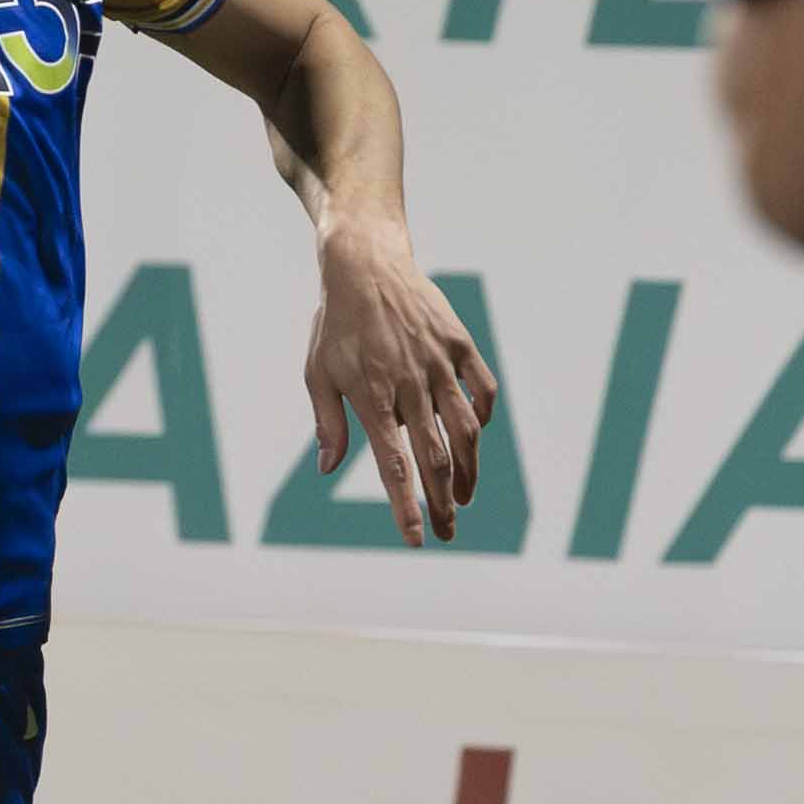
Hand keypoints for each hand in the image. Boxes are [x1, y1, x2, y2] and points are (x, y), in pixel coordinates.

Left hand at [303, 222, 497, 542]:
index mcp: (374, 397)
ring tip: (465, 497)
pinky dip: (484, 417)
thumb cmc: (336, 323)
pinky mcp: (460, 344)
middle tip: (447, 532)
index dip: (407, 507)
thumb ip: (329, 424)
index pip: (395, 466)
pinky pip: (484, 389)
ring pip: (467, 430)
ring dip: (470, 470)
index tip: (417, 539)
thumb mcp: (318, 373)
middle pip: (437, 458)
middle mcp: (411, 385)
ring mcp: (440, 364)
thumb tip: (328, 469)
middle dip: (444, 503)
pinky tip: (477, 436)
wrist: (365, 263)